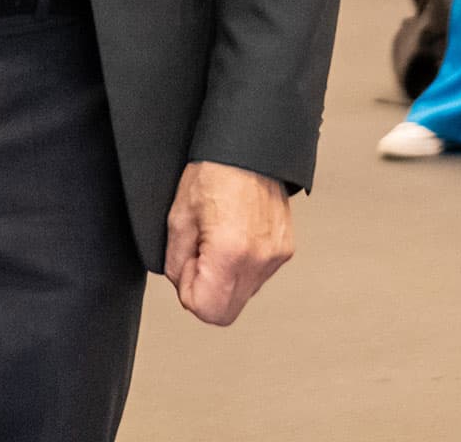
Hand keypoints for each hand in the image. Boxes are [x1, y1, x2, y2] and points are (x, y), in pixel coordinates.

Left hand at [163, 162, 293, 326]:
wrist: (249, 149)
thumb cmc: (213, 173)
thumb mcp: (178, 217)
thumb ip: (175, 262)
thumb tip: (184, 284)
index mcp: (230, 252)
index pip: (207, 311)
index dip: (188, 292)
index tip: (187, 264)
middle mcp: (259, 259)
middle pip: (226, 312)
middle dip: (206, 293)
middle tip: (198, 256)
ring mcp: (276, 256)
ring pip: (242, 295)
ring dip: (224, 279)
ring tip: (217, 239)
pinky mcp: (285, 250)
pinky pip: (257, 275)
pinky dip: (241, 266)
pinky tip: (234, 236)